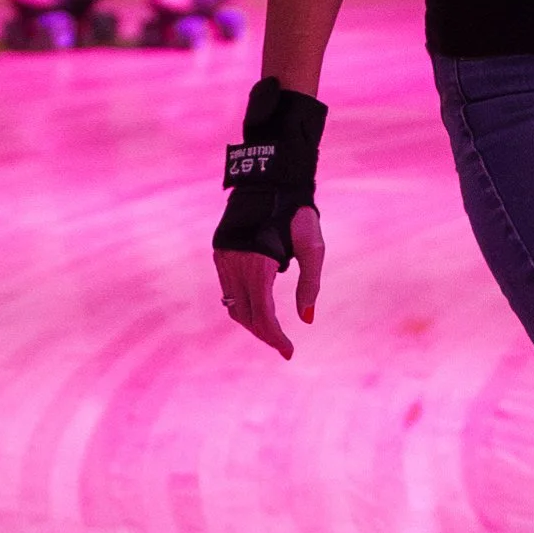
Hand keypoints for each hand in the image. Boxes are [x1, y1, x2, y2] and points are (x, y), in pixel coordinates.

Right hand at [214, 203, 324, 358]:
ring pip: (232, 305)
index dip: (275, 337)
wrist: (270, 180)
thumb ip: (310, 284)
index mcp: (258, 264)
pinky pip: (227, 289)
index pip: (262, 314)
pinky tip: (257, 307)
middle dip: (263, 333)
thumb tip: (306, 320)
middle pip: (244, 315)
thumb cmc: (299, 214)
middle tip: (283, 345)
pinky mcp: (220, 252)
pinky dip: (242, 304)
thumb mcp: (313, 247)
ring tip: (272, 330)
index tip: (289, 352)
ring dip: (251, 321)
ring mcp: (224, 258)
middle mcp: (235, 264)